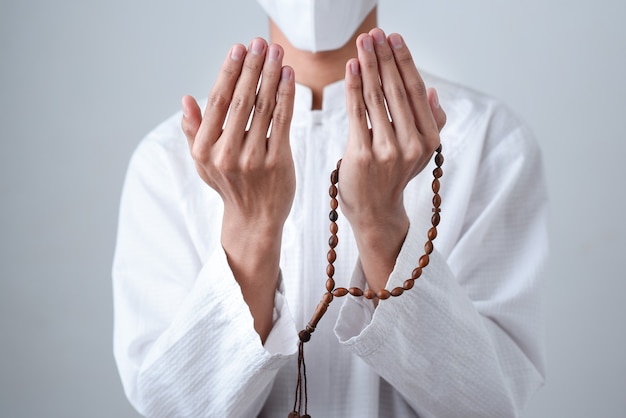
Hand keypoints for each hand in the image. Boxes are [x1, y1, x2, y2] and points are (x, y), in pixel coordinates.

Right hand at [181, 38, 295, 231]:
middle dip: (252, 66)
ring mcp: (252, 158)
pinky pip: (282, 121)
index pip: (217, 101)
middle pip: (241, 99)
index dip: (229, 72)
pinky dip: (286, 96)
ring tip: (277, 52)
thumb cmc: (228, 186)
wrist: (254, 220)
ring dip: (272, 75)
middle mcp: (225, 153)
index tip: (238, 49)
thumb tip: (185, 99)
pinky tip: (289, 76)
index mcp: (203, 149)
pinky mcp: (277, 162)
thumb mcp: (203, 163)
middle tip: (261, 42)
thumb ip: (193, 131)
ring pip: (263, 107)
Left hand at [340, 29, 446, 290]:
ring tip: (361, 44)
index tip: (394, 38)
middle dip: (384, 58)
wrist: (375, 213)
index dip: (404, 62)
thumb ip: (430, 124)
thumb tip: (434, 93)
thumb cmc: (393, 178)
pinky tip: (350, 68)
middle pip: (397, 91)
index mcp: (429, 139)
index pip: (417, 92)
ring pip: (377, 99)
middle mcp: (413, 144)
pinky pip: (358, 114)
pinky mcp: (364, 155)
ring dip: (367, 67)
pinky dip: (353, 88)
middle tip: (374, 34)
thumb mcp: (420, 154)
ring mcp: (388, 151)